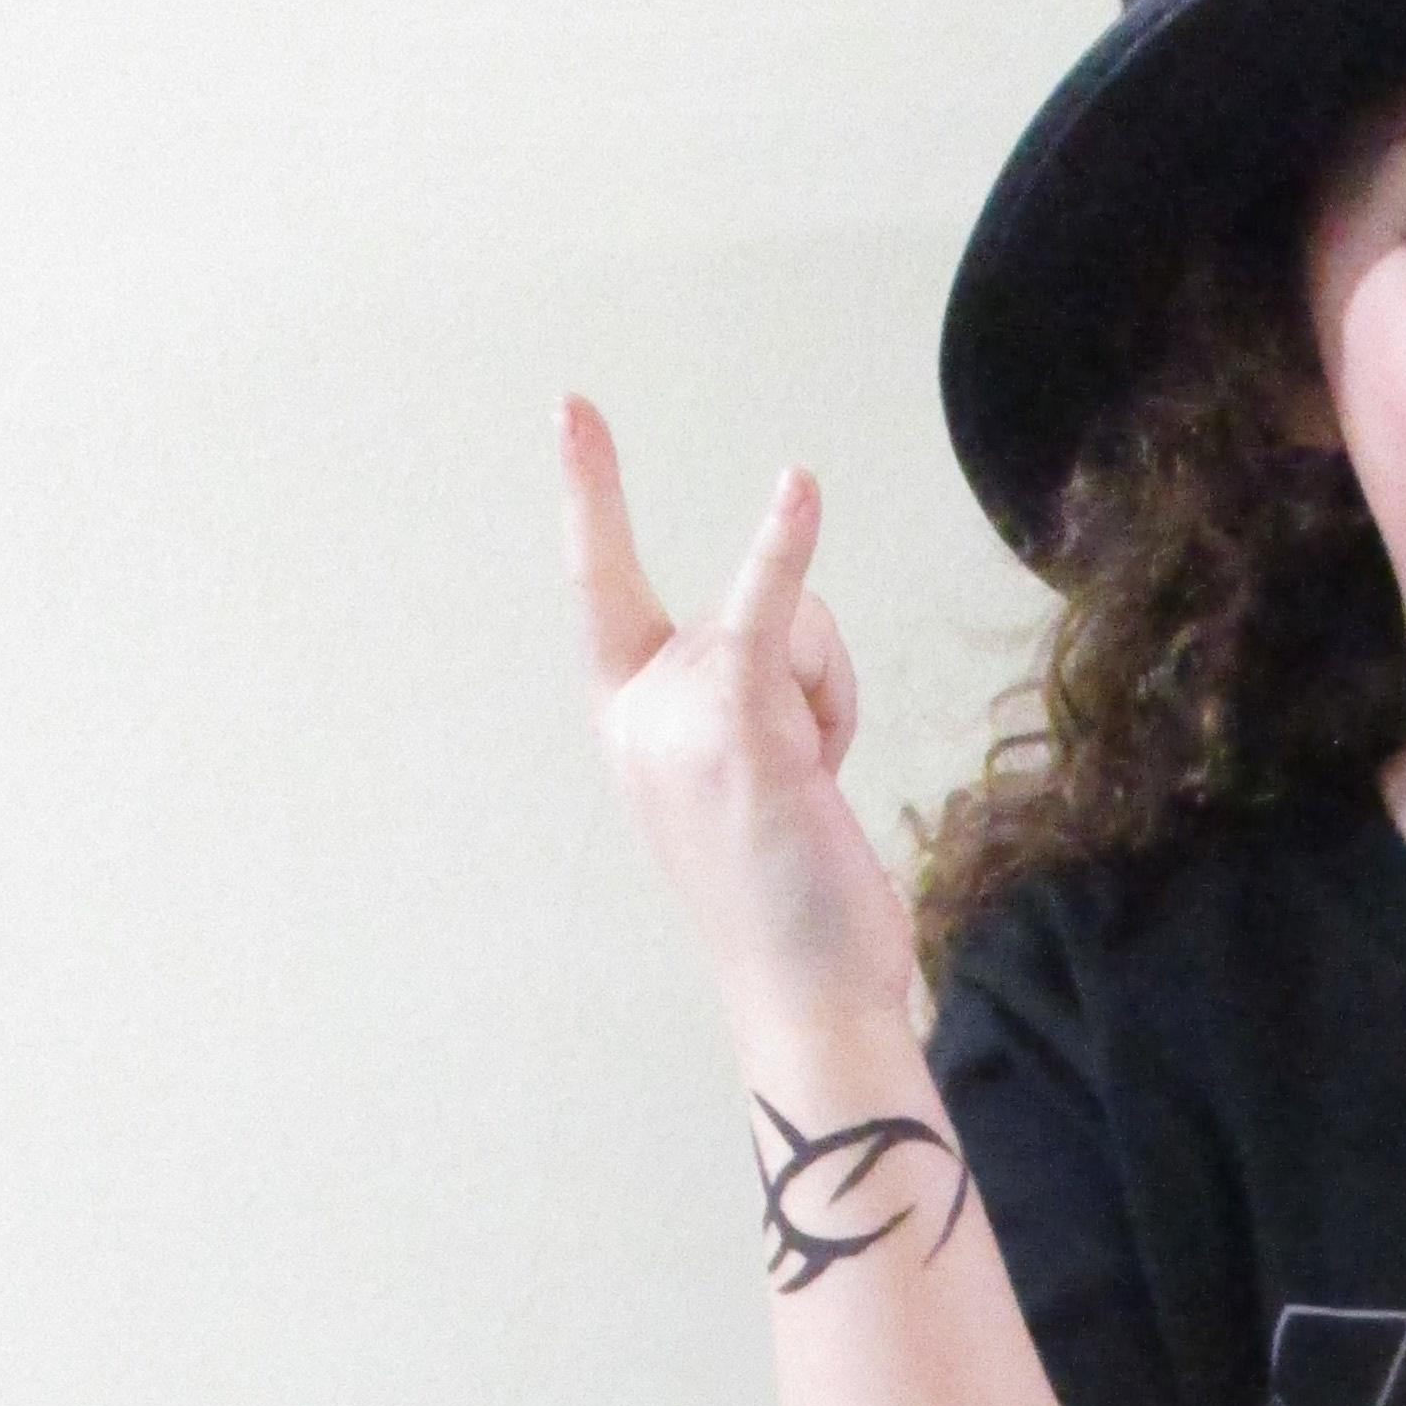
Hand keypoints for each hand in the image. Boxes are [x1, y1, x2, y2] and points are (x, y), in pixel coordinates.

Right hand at [558, 396, 916, 1034]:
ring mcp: (680, 721)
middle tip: (799, 787)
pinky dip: (782, 544)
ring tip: (815, 791)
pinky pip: (768, 611)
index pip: (602, 586)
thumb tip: (786, 661)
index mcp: (626, 723)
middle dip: (806, 680)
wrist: (807, 998)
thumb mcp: (745, 785)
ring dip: (833, 701)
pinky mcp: (740, 729)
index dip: (590, 494)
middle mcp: (637, 713)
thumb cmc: (789, 904)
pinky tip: (796, 485)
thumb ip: (740, 708)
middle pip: (752, 608)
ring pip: (793, 624)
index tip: (572, 407)